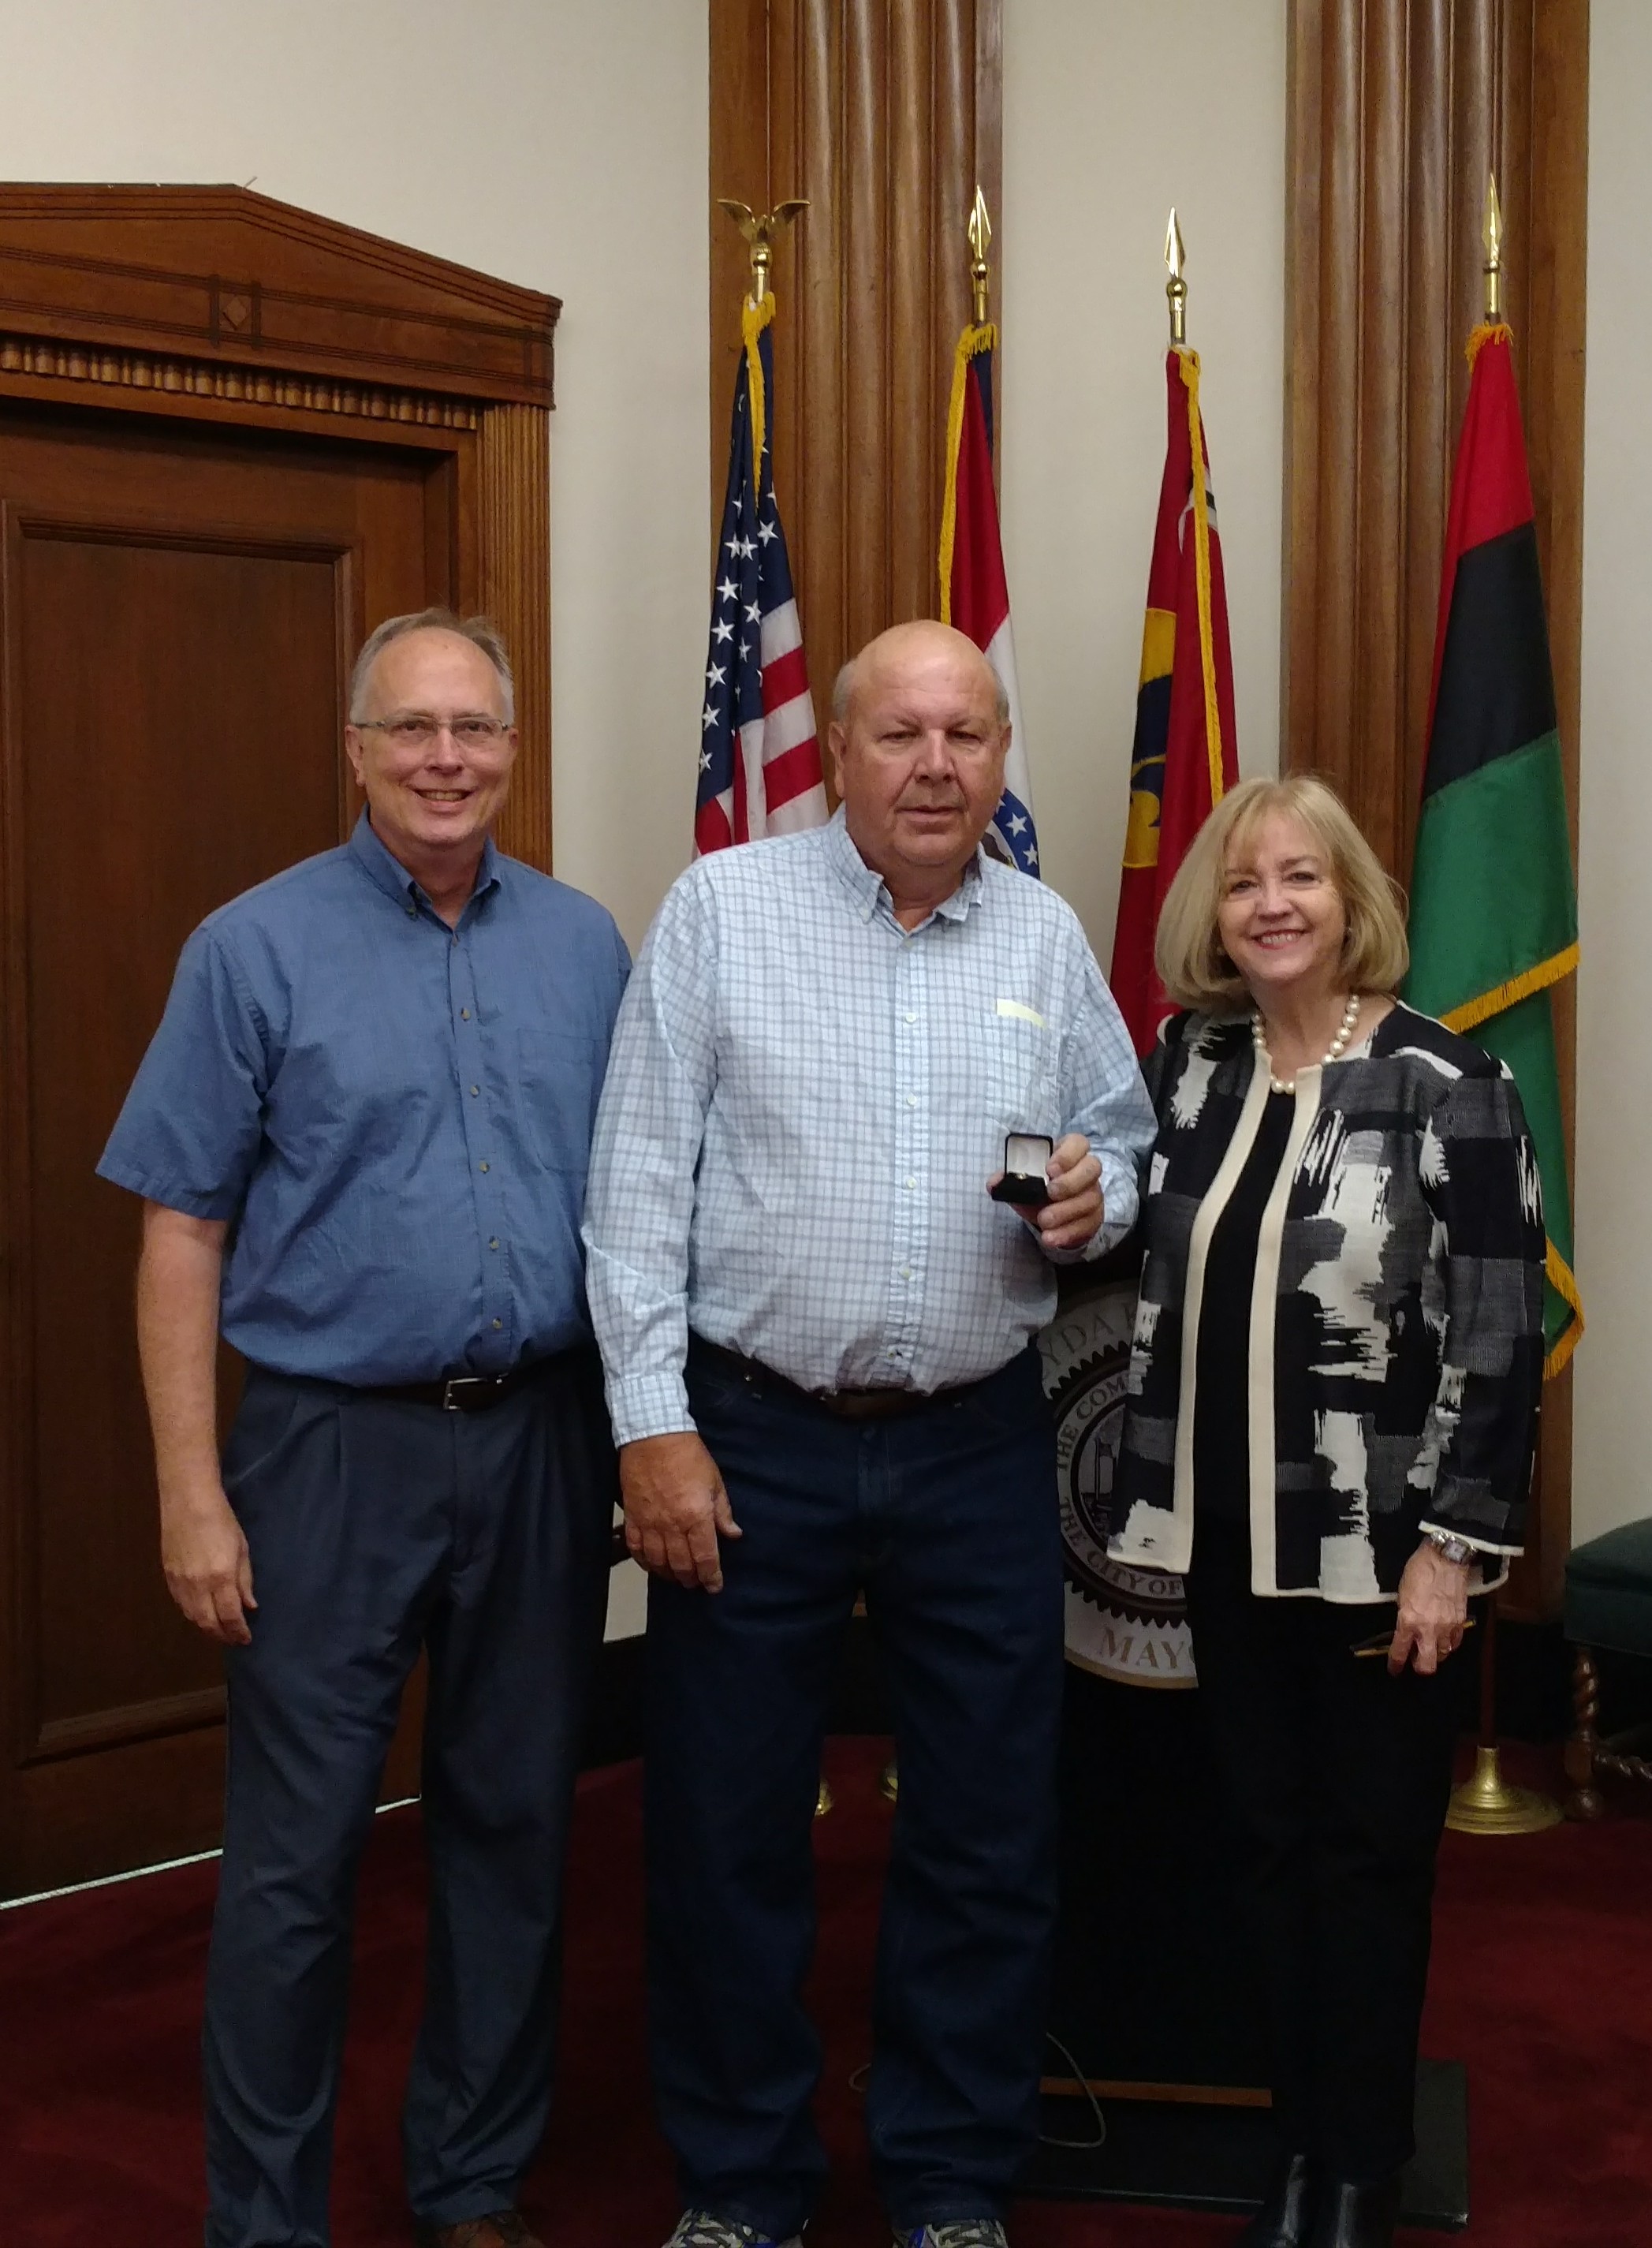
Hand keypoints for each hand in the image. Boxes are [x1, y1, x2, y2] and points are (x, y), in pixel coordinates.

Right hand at [161, 1484, 256, 1644]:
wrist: (187, 1502)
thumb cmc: (221, 1521)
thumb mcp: (242, 1549)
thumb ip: (245, 1580)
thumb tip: (249, 1606)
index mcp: (221, 1577)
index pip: (230, 1616)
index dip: (238, 1631)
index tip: (246, 1639)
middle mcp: (198, 1585)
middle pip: (209, 1623)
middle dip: (222, 1636)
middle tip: (233, 1640)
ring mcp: (180, 1583)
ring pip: (192, 1617)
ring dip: (207, 1628)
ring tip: (219, 1631)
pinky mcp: (168, 1577)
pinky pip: (181, 1605)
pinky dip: (193, 1615)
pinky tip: (202, 1615)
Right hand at [620, 1431, 741, 1591]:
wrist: (653, 1437)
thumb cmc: (689, 1456)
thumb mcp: (715, 1481)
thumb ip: (722, 1512)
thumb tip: (733, 1535)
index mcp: (696, 1517)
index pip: (706, 1558)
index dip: (711, 1577)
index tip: (715, 1586)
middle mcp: (672, 1526)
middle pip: (681, 1565)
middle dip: (691, 1579)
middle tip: (696, 1583)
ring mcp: (649, 1524)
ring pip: (658, 1562)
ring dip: (669, 1574)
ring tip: (677, 1577)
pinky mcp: (632, 1518)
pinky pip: (636, 1549)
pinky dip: (644, 1562)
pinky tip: (652, 1565)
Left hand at [986, 1132, 1103, 1252]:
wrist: (1047, 1215)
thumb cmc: (1037, 1189)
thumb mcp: (1021, 1182)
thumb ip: (1008, 1179)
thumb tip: (994, 1183)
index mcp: (1068, 1153)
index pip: (1078, 1143)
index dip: (1068, 1154)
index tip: (1050, 1169)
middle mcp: (1086, 1171)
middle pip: (1092, 1168)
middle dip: (1070, 1181)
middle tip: (1049, 1193)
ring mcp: (1093, 1194)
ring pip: (1090, 1199)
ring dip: (1065, 1212)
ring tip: (1044, 1221)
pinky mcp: (1094, 1218)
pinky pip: (1088, 1225)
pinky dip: (1068, 1233)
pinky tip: (1051, 1237)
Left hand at [1388, 1540, 1470, 1674]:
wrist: (1446, 1559)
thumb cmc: (1419, 1571)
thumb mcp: (1402, 1594)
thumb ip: (1404, 1616)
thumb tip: (1406, 1629)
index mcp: (1409, 1621)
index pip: (1400, 1652)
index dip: (1395, 1665)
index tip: (1394, 1670)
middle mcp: (1428, 1630)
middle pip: (1427, 1666)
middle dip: (1419, 1667)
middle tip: (1415, 1661)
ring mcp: (1447, 1628)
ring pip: (1443, 1655)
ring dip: (1436, 1654)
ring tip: (1430, 1646)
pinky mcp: (1461, 1622)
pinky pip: (1455, 1643)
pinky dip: (1449, 1644)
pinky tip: (1444, 1637)